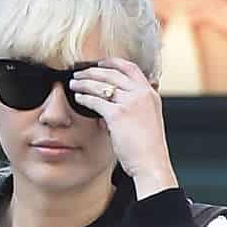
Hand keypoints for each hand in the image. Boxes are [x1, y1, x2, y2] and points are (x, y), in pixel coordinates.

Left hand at [67, 59, 176, 196]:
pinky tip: (78, 98)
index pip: (131, 68)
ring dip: (85, 82)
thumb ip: (134, 109)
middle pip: (113, 74)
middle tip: (80, 72)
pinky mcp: (118, 115)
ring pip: (102, 85)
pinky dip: (85, 97)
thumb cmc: (148, 149)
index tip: (100, 64)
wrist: (152, 164)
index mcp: (150, 93)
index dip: (113, 63)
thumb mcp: (147, 121)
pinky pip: (96, 101)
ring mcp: (130, 103)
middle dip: (93, 71)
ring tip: (74, 83)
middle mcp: (141, 94)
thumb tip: (111, 108)